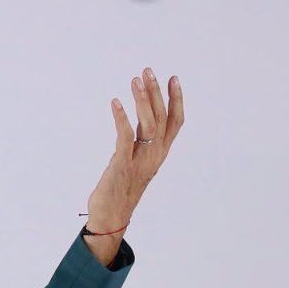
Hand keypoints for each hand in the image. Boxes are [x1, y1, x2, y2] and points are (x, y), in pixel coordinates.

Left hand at [83, 67, 183, 259]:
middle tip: (148, 70)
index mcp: (159, 154)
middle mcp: (154, 155)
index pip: (175, 122)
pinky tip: (116, 102)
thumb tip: (137, 121)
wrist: (111, 216)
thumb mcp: (135, 161)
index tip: (173, 78)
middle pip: (162, 118)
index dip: (177, 100)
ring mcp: (140, 160)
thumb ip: (138, 143)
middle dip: (156, 92)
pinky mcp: (122, 164)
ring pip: (147, 124)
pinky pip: (125, 137)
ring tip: (135, 80)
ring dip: (142, 100)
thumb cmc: (120, 190)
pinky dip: (121, 118)